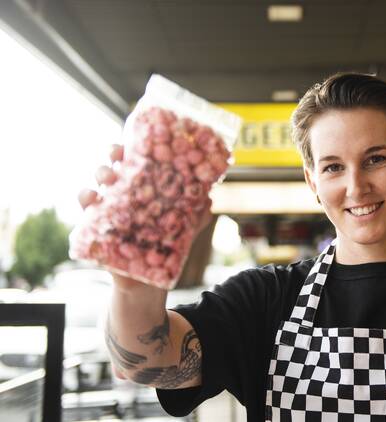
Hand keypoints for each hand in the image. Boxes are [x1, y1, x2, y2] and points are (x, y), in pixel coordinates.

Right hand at [78, 144, 213, 232]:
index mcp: (145, 186)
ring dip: (100, 173)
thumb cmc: (165, 245)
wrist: (147, 278)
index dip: (137, 147)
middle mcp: (124, 192)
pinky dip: (85, 198)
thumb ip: (198, 211)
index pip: (138, 159)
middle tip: (117, 155)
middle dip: (113, 153)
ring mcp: (108, 206)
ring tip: (109, 178)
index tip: (138, 140)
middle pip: (115, 164)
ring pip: (98, 181)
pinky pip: (84, 206)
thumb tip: (208, 197)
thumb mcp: (187, 228)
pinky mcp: (95, 223)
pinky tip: (91, 198)